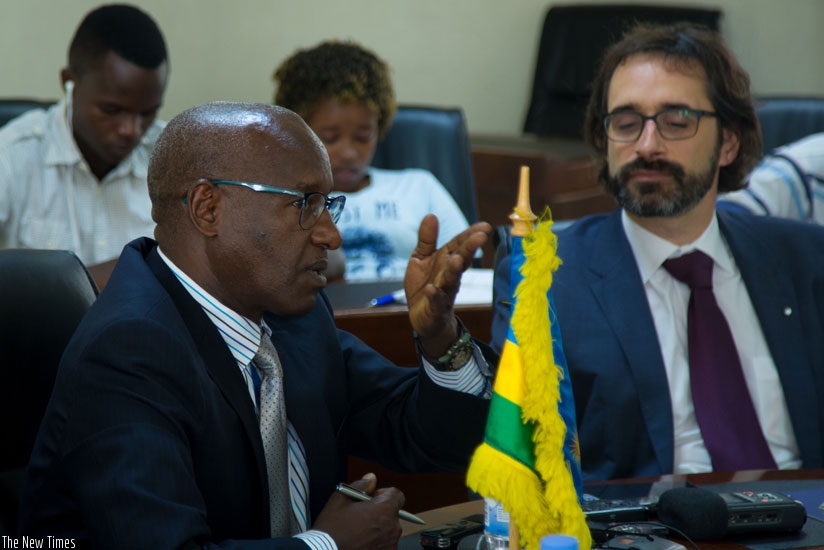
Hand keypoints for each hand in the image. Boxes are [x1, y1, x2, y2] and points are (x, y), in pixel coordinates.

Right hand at [312, 473, 404, 549]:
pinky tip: (360, 542)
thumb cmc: (332, 529)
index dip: (383, 495)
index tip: (371, 500)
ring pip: (388, 530)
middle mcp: (393, 528)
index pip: (397, 495)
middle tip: (360, 517)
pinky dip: (377, 543)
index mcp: (385, 509)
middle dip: (379, 512)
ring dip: (378, 528)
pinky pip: (385, 544)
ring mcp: (391, 544)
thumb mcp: (341, 499)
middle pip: (392, 513)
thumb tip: (371, 478)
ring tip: (358, 532)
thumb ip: (360, 485)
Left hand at [404, 215, 490, 357]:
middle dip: (469, 249)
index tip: (484, 226)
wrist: (424, 318)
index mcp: (447, 260)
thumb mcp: (421, 258)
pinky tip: (431, 289)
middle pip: (461, 260)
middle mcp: (449, 275)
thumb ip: (427, 239)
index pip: (460, 245)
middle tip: (480, 237)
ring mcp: (444, 292)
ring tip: (457, 259)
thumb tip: (431, 215)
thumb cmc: (426, 284)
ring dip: (454, 271)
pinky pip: (435, 302)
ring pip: (451, 281)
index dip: (470, 235)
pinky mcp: (435, 308)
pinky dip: (434, 296)